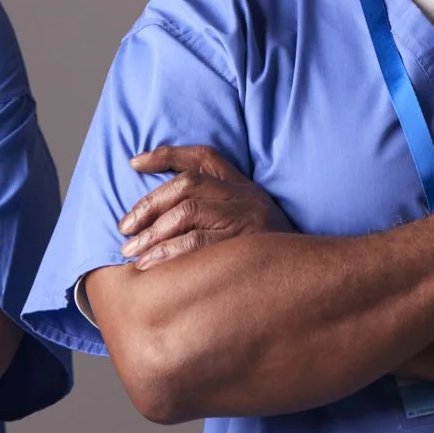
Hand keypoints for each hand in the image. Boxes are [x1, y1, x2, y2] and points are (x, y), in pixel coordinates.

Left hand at [119, 145, 295, 268]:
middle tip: (124, 228)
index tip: (134, 163)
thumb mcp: (250, 222)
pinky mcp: (247, 244)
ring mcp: (247, 218)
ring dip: (154, 233)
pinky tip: (151, 266)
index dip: (167, 155)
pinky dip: (169, 253)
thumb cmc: (268, 253)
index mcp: (244, 186)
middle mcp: (246, 196)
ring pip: (189, 212)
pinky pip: (199, 244)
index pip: (203, 157)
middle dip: (149, 205)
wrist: (310, 278)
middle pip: (187, 186)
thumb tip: (163, 218)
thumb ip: (216, 212)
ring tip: (131, 252)